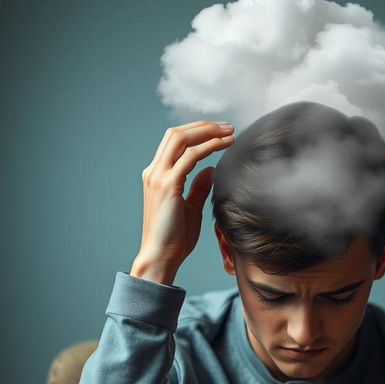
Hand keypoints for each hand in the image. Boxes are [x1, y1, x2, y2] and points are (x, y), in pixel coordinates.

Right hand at [130, 121, 234, 283]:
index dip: (197, 132)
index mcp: (157, 175)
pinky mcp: (167, 185)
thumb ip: (197, 187)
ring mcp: (158, 177)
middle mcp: (154, 172)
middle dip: (204, 126)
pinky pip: (190, 156)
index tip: (221, 132)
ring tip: (230, 132)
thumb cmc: (175, 238)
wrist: (161, 256)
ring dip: (208, 132)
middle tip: (228, 127)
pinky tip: (224, 146)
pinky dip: (208, 147)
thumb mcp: (190, 207)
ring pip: (181, 139)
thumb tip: (209, 170)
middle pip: (176, 134)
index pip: (175, 141)